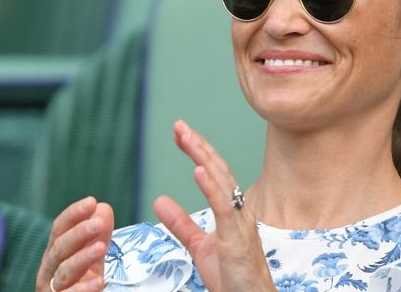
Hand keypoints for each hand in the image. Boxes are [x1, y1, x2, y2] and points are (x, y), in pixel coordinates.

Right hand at [36, 196, 113, 291]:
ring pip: (63, 271)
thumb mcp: (91, 259)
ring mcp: (52, 289)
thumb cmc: (80, 284)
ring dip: (82, 258)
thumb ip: (97, 236)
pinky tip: (100, 280)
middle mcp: (48, 270)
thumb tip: (103, 208)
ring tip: (102, 247)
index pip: (59, 229)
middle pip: (59, 248)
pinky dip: (84, 289)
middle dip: (79, 233)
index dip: (73, 214)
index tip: (91, 202)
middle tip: (98, 222)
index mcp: (54, 253)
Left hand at [151, 120, 274, 291]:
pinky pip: (224, 208)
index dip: (198, 152)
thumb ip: (181, 223)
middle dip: (199, 146)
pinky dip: (210, 187)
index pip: (214, 173)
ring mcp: (240, 224)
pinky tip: (198, 169)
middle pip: (218, 170)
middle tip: (179, 125)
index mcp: (231, 211)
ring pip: (222, 182)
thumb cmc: (233, 279)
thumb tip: (160, 200)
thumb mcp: (200, 246)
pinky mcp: (236, 239)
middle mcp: (239, 212)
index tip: (180, 133)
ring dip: (203, 157)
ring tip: (186, 137)